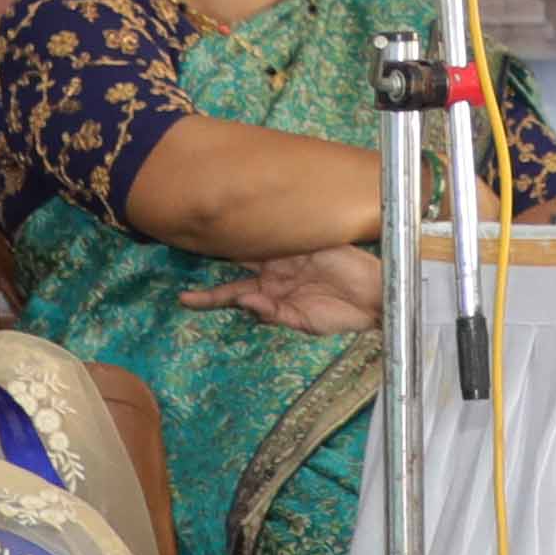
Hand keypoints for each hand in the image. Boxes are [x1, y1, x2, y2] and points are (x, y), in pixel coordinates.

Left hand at [188, 245, 385, 333]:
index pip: (232, 292)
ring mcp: (288, 254)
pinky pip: (280, 238)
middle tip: (180, 247)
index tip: (182, 299)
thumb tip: (244, 302)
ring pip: (253, 247)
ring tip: (204, 235)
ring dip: (232, 243)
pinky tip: (246, 232)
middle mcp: (274, 271)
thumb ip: (272, 313)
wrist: (375, 299)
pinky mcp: (305, 241)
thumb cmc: (341, 315)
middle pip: (235, 264)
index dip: (209, 296)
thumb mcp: (302, 322)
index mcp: (271, 292)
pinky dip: (264, 237)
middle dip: (211, 258)